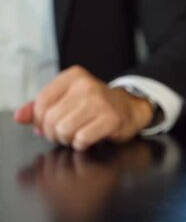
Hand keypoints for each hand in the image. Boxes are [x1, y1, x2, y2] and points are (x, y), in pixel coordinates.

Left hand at [13, 66, 152, 150]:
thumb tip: (20, 116)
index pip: (41, 102)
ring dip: (67, 139)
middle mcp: (86, 86)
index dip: (40, 120)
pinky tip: (88, 139)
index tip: (48, 125)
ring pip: (64, 130)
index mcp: (73, 76)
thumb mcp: (68, 98)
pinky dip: (81, 144)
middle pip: (51, 119)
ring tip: (76, 135)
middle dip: (54, 133)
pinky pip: (82, 139)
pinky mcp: (111, 119)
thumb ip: (40, 107)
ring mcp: (100, 102)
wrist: (130, 108)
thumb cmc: (95, 105)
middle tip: (64, 133)